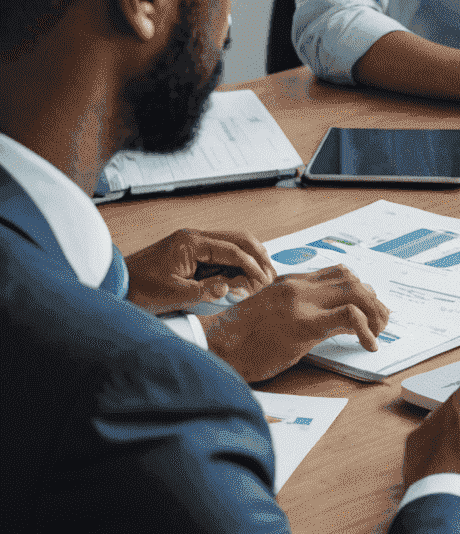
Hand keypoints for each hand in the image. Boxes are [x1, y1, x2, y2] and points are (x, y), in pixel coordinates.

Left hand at [125, 227, 276, 313]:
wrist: (113, 284)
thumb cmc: (138, 289)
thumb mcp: (173, 295)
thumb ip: (205, 291)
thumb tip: (231, 287)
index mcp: (191, 243)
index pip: (232, 250)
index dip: (252, 265)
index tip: (265, 279)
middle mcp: (193, 238)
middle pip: (237, 238)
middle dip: (257, 254)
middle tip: (270, 272)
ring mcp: (191, 244)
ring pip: (230, 244)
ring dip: (247, 258)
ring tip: (261, 274)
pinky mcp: (188, 253)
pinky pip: (219, 253)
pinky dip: (234, 263)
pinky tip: (240, 275)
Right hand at [201, 265, 388, 381]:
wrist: (212, 349)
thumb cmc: (238, 340)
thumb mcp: (271, 315)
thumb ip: (299, 309)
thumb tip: (333, 320)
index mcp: (290, 282)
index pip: (338, 273)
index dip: (360, 290)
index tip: (369, 309)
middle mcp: (298, 286)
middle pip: (352, 280)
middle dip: (374, 300)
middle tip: (380, 322)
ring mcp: (301, 303)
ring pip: (356, 292)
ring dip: (375, 312)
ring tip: (377, 333)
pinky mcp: (303, 325)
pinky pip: (349, 317)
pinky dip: (366, 329)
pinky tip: (369, 345)